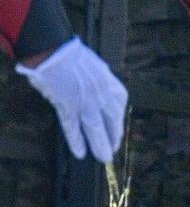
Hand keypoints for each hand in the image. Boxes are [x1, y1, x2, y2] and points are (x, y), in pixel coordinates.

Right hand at [16, 36, 127, 161]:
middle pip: (111, 119)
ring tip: (103, 158)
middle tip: (112, 149)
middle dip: (113, 136)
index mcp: (108, 81)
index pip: (120, 105)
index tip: (117, 130)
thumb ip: (100, 83)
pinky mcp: (67, 105)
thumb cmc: (70, 55)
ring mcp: (84, 100)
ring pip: (95, 127)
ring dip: (99, 144)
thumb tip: (100, 98)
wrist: (52, 49)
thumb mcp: (94, 67)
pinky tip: (79, 152)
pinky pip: (73, 127)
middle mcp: (100, 92)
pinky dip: (76, 140)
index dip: (119, 120)